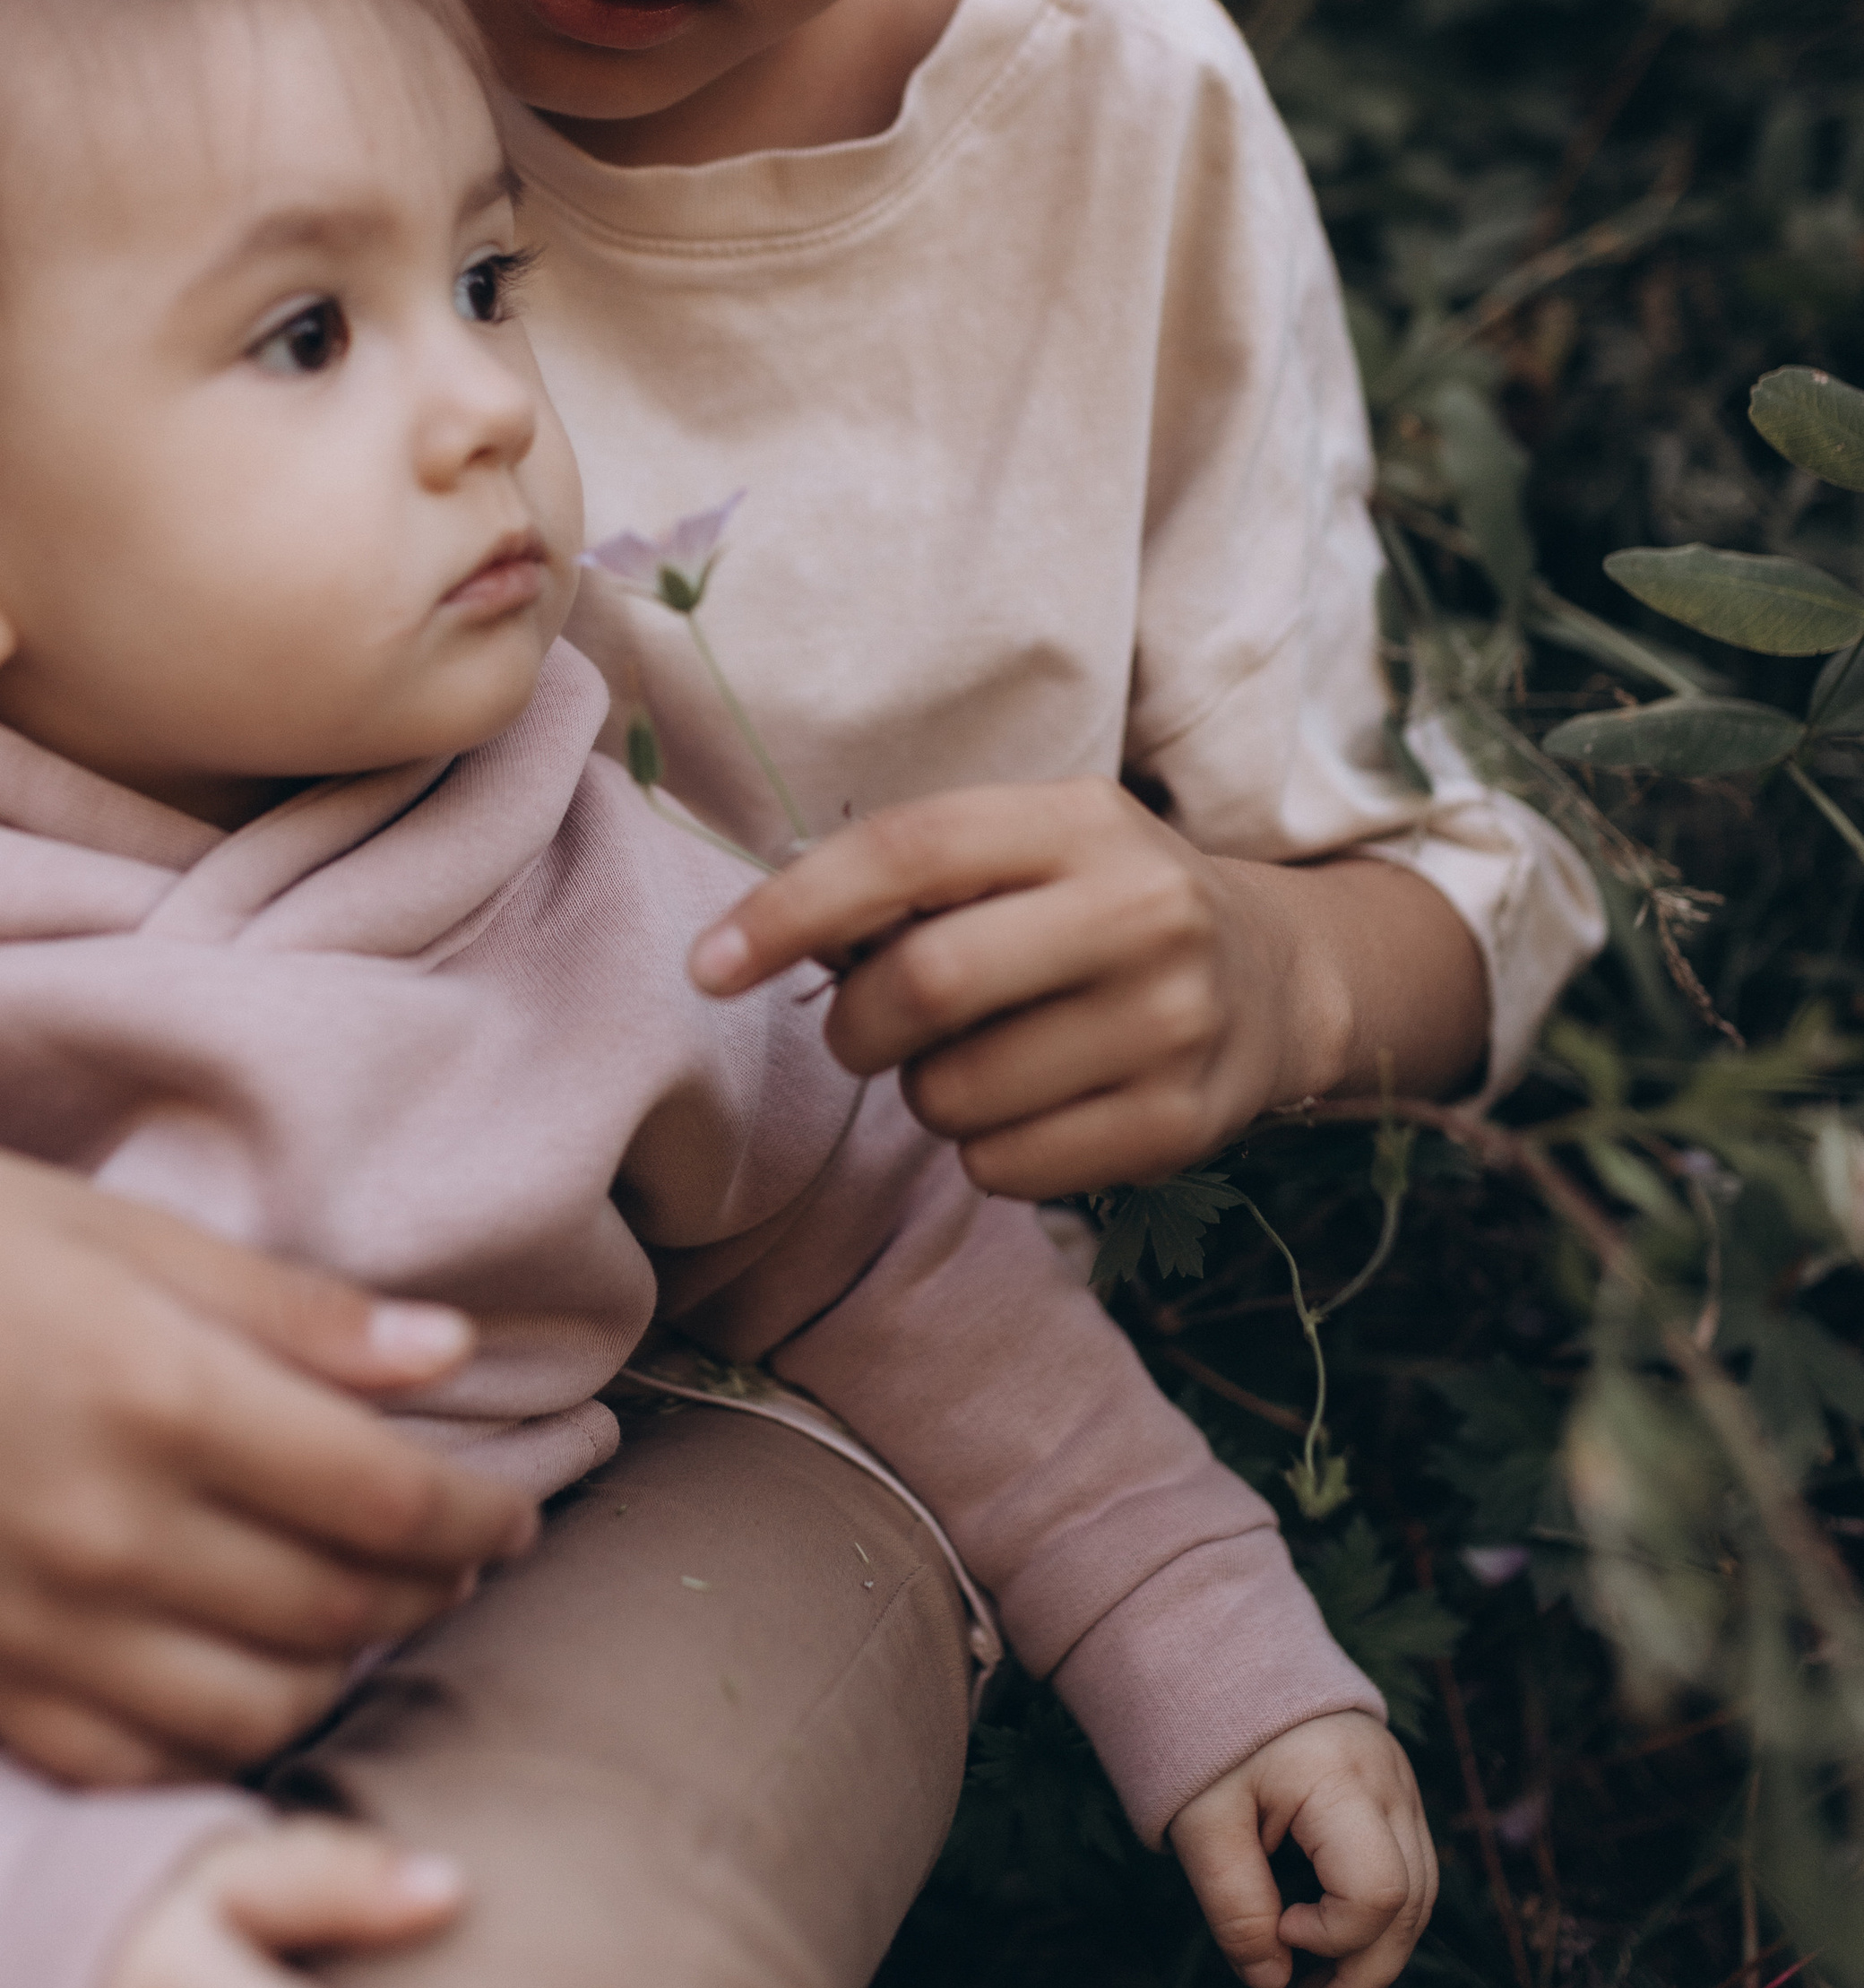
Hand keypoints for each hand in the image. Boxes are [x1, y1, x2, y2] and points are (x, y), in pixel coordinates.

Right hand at [0, 1063, 535, 1784]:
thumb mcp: (115, 1227)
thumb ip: (292, 1310)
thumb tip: (449, 1354)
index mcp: (164, 1396)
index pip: (388, 1497)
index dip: (479, 1514)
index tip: (514, 1509)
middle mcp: (109, 1532)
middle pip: (341, 1607)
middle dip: (433, 1591)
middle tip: (460, 1561)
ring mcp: (33, 1627)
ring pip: (260, 1706)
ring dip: (344, 1671)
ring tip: (367, 1620)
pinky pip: (136, 1766)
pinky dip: (220, 1743)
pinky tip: (246, 1688)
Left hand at [689, 782, 1485, 1197]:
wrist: (1279, 977)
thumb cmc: (1101, 905)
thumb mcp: (1031, 847)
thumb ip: (914, 879)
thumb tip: (764, 936)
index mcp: (1080, 820)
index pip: (906, 855)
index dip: (788, 911)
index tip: (707, 966)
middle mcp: (1140, 911)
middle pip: (924, 985)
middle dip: (854, 1027)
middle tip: (862, 1034)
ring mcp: (1172, 1022)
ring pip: (956, 1093)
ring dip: (923, 1093)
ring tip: (974, 1061)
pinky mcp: (1181, 1124)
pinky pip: (1006, 1166)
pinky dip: (982, 1151)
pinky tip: (1030, 1107)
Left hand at [1166, 1713, 1436, 1987]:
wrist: (1219, 1651)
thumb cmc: (1205, 1734)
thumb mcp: (1202, 1822)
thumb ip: (1236, 1905)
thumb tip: (1272, 1984)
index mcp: (1343, 1779)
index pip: (1376, 1891)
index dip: (1333, 1934)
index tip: (1277, 1928)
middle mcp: (1391, 1781)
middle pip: (1410, 1902)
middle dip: (1366, 1974)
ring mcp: (1401, 1783)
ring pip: (1417, 1893)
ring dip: (1375, 1954)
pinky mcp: (1392, 1791)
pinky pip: (1404, 1869)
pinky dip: (1376, 1918)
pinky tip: (1335, 1951)